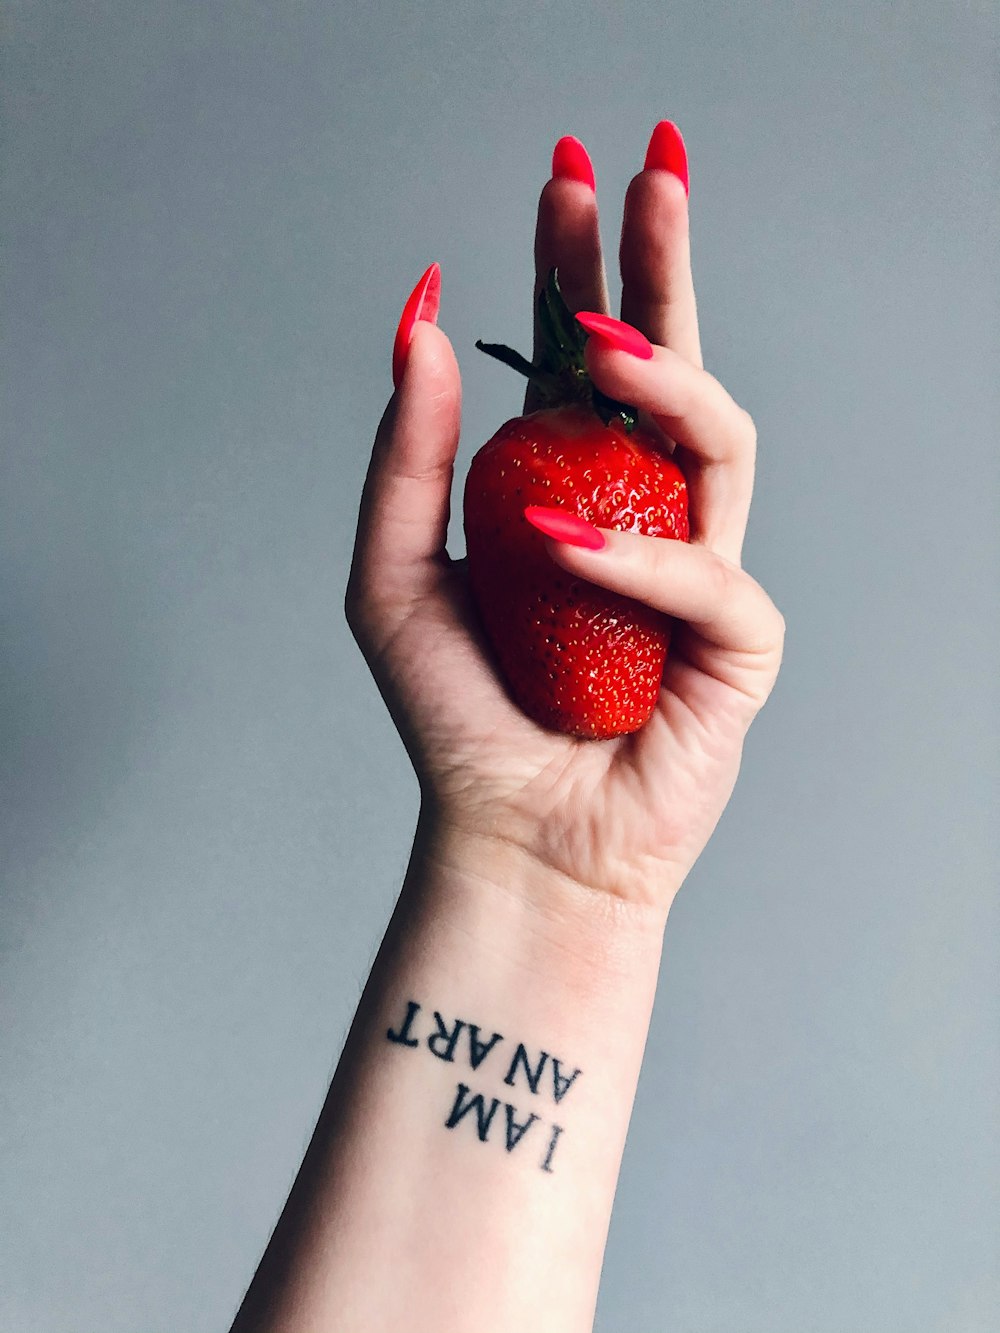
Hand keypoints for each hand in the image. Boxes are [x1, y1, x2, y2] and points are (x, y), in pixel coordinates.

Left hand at [346, 125, 783, 912]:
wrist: (514, 836)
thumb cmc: (462, 714)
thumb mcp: (396, 571)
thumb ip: (407, 455)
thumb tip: (416, 317)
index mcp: (576, 488)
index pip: (587, 360)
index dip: (582, 268)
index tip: (564, 181)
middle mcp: (646, 513)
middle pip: (672, 365)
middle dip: (664, 265)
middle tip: (649, 171)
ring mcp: (700, 569)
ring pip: (718, 439)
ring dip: (665, 380)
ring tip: (598, 344)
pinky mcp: (739, 642)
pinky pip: (706, 576)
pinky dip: (635, 561)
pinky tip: (563, 548)